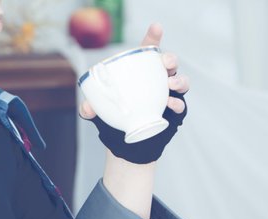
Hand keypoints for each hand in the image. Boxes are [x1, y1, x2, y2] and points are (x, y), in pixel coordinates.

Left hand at [79, 23, 189, 163]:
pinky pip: (180, 104)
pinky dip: (177, 103)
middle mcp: (157, 80)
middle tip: (165, 62)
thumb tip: (87, 107)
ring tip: (171, 85)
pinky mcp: (174, 111)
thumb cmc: (115, 118)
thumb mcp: (99, 112)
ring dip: (179, 80)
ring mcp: (167, 95)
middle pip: (168, 63)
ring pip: (180, 81)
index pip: (149, 50)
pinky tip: (171, 105)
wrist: (126, 143)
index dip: (154, 37)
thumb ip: (90, 108)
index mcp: (140, 72)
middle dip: (170, 59)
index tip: (156, 27)